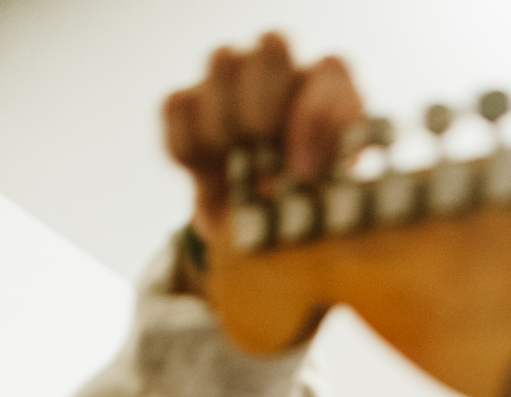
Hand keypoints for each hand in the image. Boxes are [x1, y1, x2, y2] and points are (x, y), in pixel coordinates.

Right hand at [163, 32, 363, 252]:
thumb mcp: (331, 199)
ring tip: (237, 173)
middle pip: (274, 48)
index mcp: (330, 89)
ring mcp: (232, 80)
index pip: (331, 70)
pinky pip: (179, 104)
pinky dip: (188, 147)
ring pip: (223, 61)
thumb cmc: (302, 208)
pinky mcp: (188, 102)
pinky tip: (205, 175)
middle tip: (265, 162)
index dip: (316, 116)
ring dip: (227, 125)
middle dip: (268, 111)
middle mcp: (283, 71)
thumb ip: (328, 176)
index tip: (304, 171)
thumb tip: (292, 173)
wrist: (254, 233)